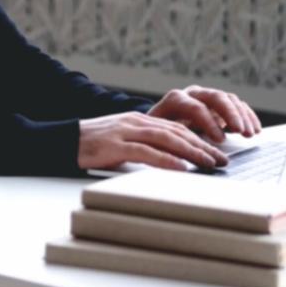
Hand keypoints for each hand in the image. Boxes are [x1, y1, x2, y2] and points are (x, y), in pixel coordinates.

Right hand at [77, 111, 228, 171]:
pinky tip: (181, 167)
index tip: (217, 153)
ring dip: (191, 152)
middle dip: (202, 146)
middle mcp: (135, 122)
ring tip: (209, 163)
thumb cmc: (93, 144)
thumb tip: (172, 161)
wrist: (64, 140)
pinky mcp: (115, 145)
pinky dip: (166, 160)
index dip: (199, 140)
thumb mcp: (123, 141)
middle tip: (222, 160)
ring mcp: (125, 132)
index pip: (176, 128)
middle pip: (176, 132)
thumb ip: (145, 147)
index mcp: (138, 120)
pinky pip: (146, 152)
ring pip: (166, 139)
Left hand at [147, 85, 261, 142]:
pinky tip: (256, 129)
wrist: (158, 122)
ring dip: (242, 116)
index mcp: (176, 100)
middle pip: (216, 97)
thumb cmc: (158, 131)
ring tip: (250, 134)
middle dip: (231, 114)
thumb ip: (169, 140)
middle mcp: (193, 94)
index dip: (209, 123)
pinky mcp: (219, 103)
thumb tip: (180, 154)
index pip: (196, 107)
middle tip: (241, 131)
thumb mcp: (159, 135)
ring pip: (229, 99)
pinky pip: (237, 105)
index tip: (220, 140)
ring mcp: (207, 96)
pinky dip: (248, 116)